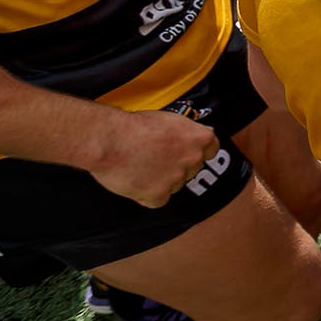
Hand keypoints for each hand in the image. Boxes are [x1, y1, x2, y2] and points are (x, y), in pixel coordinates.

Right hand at [85, 109, 218, 208]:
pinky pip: (158, 200)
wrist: (110, 140)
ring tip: (140, 167)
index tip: (186, 152)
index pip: (210, 149)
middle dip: (176, 166)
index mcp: (200, 137)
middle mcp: (193, 158)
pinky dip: (147, 195)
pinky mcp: (159, 195)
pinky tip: (136, 182)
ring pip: (174, 185)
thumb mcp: (170, 120)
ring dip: (161, 181)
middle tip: (154, 159)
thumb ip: (186, 132)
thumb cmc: (134, 126)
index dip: (196, 151)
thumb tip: (195, 137)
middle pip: (191, 169)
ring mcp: (177, 178)